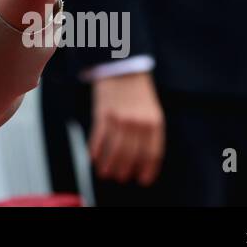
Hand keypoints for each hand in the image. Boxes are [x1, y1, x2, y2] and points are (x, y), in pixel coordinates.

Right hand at [90, 71, 164, 185]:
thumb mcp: (151, 110)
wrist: (122, 66)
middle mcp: (138, 123)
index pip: (152, 153)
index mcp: (154, 122)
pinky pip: (98, 137)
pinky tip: (92, 158)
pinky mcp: (103, 113)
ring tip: (105, 173)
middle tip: (120, 178)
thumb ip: (150, 132)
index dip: (147, 170)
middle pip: (132, 155)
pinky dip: (95, 150)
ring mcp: (120, 118)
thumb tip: (144, 158)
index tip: (142, 180)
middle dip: (125, 170)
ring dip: (109, 165)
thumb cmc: (137, 91)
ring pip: (114, 150)